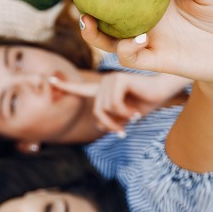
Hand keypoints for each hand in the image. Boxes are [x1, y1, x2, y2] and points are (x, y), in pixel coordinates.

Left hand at [50, 72, 189, 132]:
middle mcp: (105, 82)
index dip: (65, 86)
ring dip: (119, 120)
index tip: (49, 80)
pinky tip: (135, 114)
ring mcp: (111, 79)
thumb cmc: (146, 102)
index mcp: (104, 89)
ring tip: (133, 119)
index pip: (81, 88)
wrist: (163, 91)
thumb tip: (98, 126)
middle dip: (109, 124)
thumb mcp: (126, 116)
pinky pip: (114, 104)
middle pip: (97, 111)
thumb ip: (112, 120)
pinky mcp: (119, 79)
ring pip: (104, 108)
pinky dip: (125, 114)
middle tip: (122, 132)